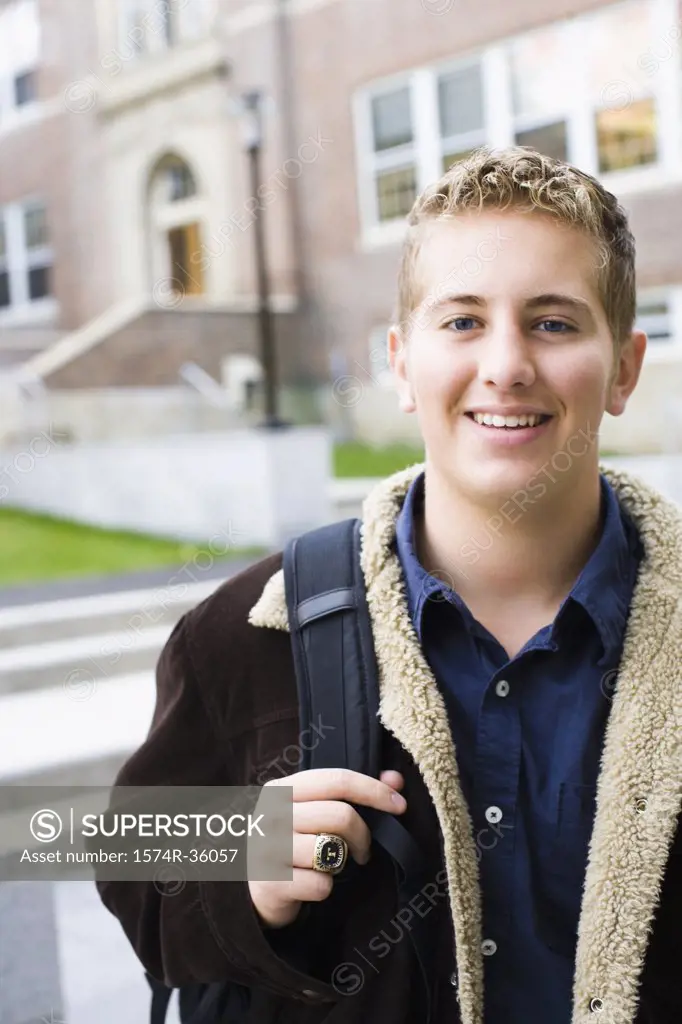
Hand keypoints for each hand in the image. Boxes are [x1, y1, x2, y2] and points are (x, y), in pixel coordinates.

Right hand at [248, 767, 405, 928]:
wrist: (257, 890)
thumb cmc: (294, 842)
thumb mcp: (317, 811)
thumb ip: (355, 793)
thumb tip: (396, 779)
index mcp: (282, 789)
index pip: (337, 780)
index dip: (374, 790)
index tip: (400, 806)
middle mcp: (271, 813)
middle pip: (340, 815)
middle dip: (363, 835)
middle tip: (363, 850)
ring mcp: (267, 847)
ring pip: (331, 849)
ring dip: (342, 861)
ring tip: (334, 864)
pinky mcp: (270, 882)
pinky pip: (320, 884)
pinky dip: (325, 887)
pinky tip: (312, 883)